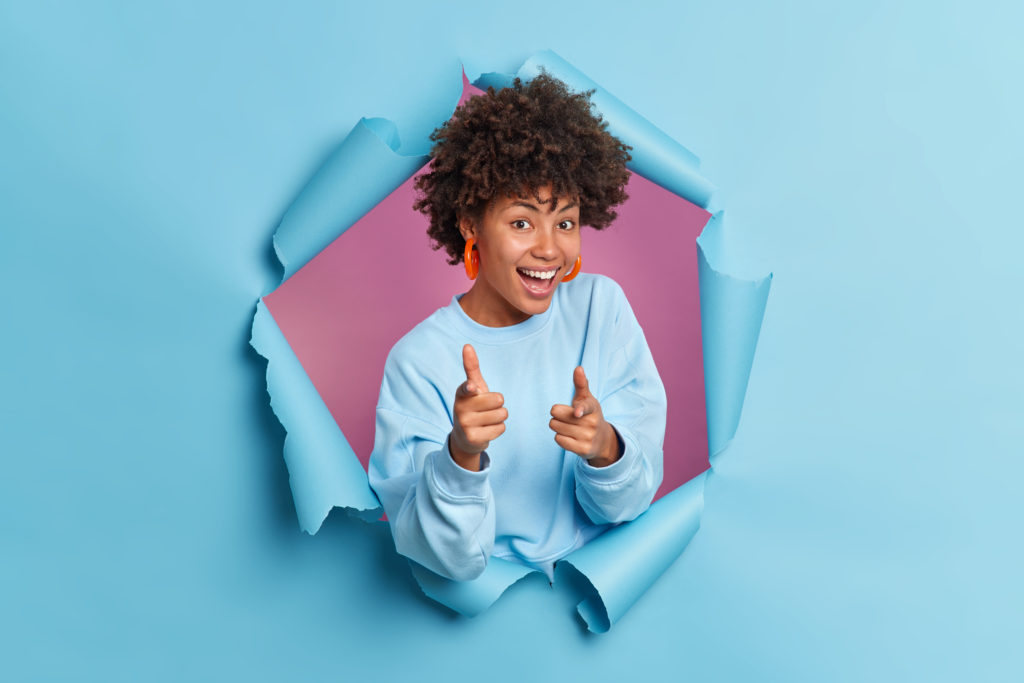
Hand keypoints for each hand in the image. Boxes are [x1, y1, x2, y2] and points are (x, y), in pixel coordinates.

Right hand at [450, 344, 506, 470]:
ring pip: (502, 414)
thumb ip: (471, 367)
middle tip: (486, 409)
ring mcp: (465, 425)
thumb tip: (467, 345)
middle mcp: (460, 408)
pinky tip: (486, 429)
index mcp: (461, 393)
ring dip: (499, 417)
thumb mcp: (473, 387)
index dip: (471, 388)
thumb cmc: (473, 405)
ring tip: (486, 419)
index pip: (467, 388)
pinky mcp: (473, 438)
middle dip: (499, 404)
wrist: (464, 436)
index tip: (472, 387)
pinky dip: (498, 429)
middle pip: (499, 400)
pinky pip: (501, 428)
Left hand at [549, 366, 619, 466]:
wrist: (602, 440)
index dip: (580, 409)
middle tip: (567, 417)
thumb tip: (578, 368)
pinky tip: (568, 436)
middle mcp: (592, 423)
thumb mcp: (587, 399)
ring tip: (568, 426)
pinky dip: (559, 437)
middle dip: (557, 415)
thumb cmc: (588, 415)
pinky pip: (559, 440)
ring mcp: (588, 437)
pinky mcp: (583, 450)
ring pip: (556, 427)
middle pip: (558, 416)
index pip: (586, 406)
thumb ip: (581, 384)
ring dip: (557, 426)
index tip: (576, 412)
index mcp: (593, 408)